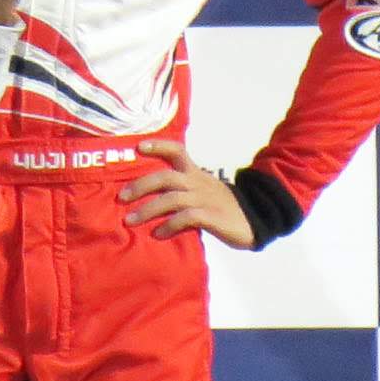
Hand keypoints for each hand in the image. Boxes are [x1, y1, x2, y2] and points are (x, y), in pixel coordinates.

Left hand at [118, 136, 256, 246]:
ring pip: (172, 199)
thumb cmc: (223, 207)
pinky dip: (169, 225)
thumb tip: (147, 201)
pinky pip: (187, 218)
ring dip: (148, 210)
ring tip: (131, 221)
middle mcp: (198, 183)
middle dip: (140, 185)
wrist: (257, 218)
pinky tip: (158, 233)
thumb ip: (180, 192)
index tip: (138, 147)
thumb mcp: (202, 192)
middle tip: (121, 197)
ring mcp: (205, 199)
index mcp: (196, 174)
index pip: (177, 152)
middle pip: (165, 177)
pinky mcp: (212, 216)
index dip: (158, 146)